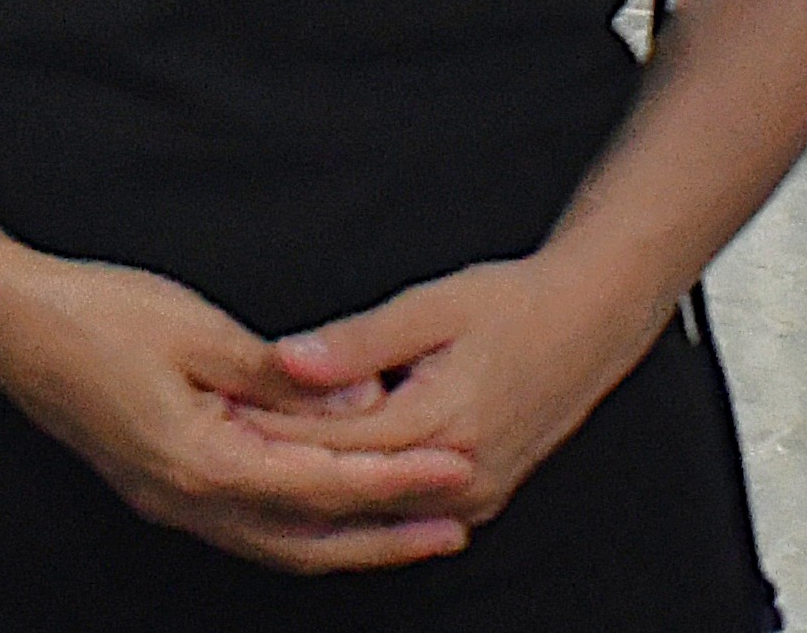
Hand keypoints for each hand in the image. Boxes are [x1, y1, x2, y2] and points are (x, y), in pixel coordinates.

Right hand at [0, 251, 482, 574]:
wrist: (8, 322)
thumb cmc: (97, 312)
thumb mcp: (197, 330)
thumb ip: (281, 378)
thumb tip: (359, 409)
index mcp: (198, 463)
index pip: (321, 486)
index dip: (394, 482)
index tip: (456, 470)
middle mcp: (185, 501)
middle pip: (306, 541)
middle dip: (385, 536)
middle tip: (454, 526)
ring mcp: (169, 502)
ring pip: (276, 544)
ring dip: (348, 540)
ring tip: (410, 527)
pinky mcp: (160, 486)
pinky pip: (247, 527)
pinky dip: (301, 526)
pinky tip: (331, 510)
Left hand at [250, 255, 669, 535]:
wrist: (592, 322)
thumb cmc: (516, 303)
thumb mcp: (431, 307)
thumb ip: (356, 342)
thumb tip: (287, 360)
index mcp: (443, 427)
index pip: (334, 443)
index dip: (272, 427)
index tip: (218, 408)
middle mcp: (458, 477)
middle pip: (345, 483)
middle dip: (279, 459)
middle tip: (215, 433)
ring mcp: (471, 497)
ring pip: (369, 503)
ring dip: (312, 476)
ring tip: (246, 446)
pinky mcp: (475, 497)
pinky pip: (398, 503)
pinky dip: (354, 484)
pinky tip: (309, 458)